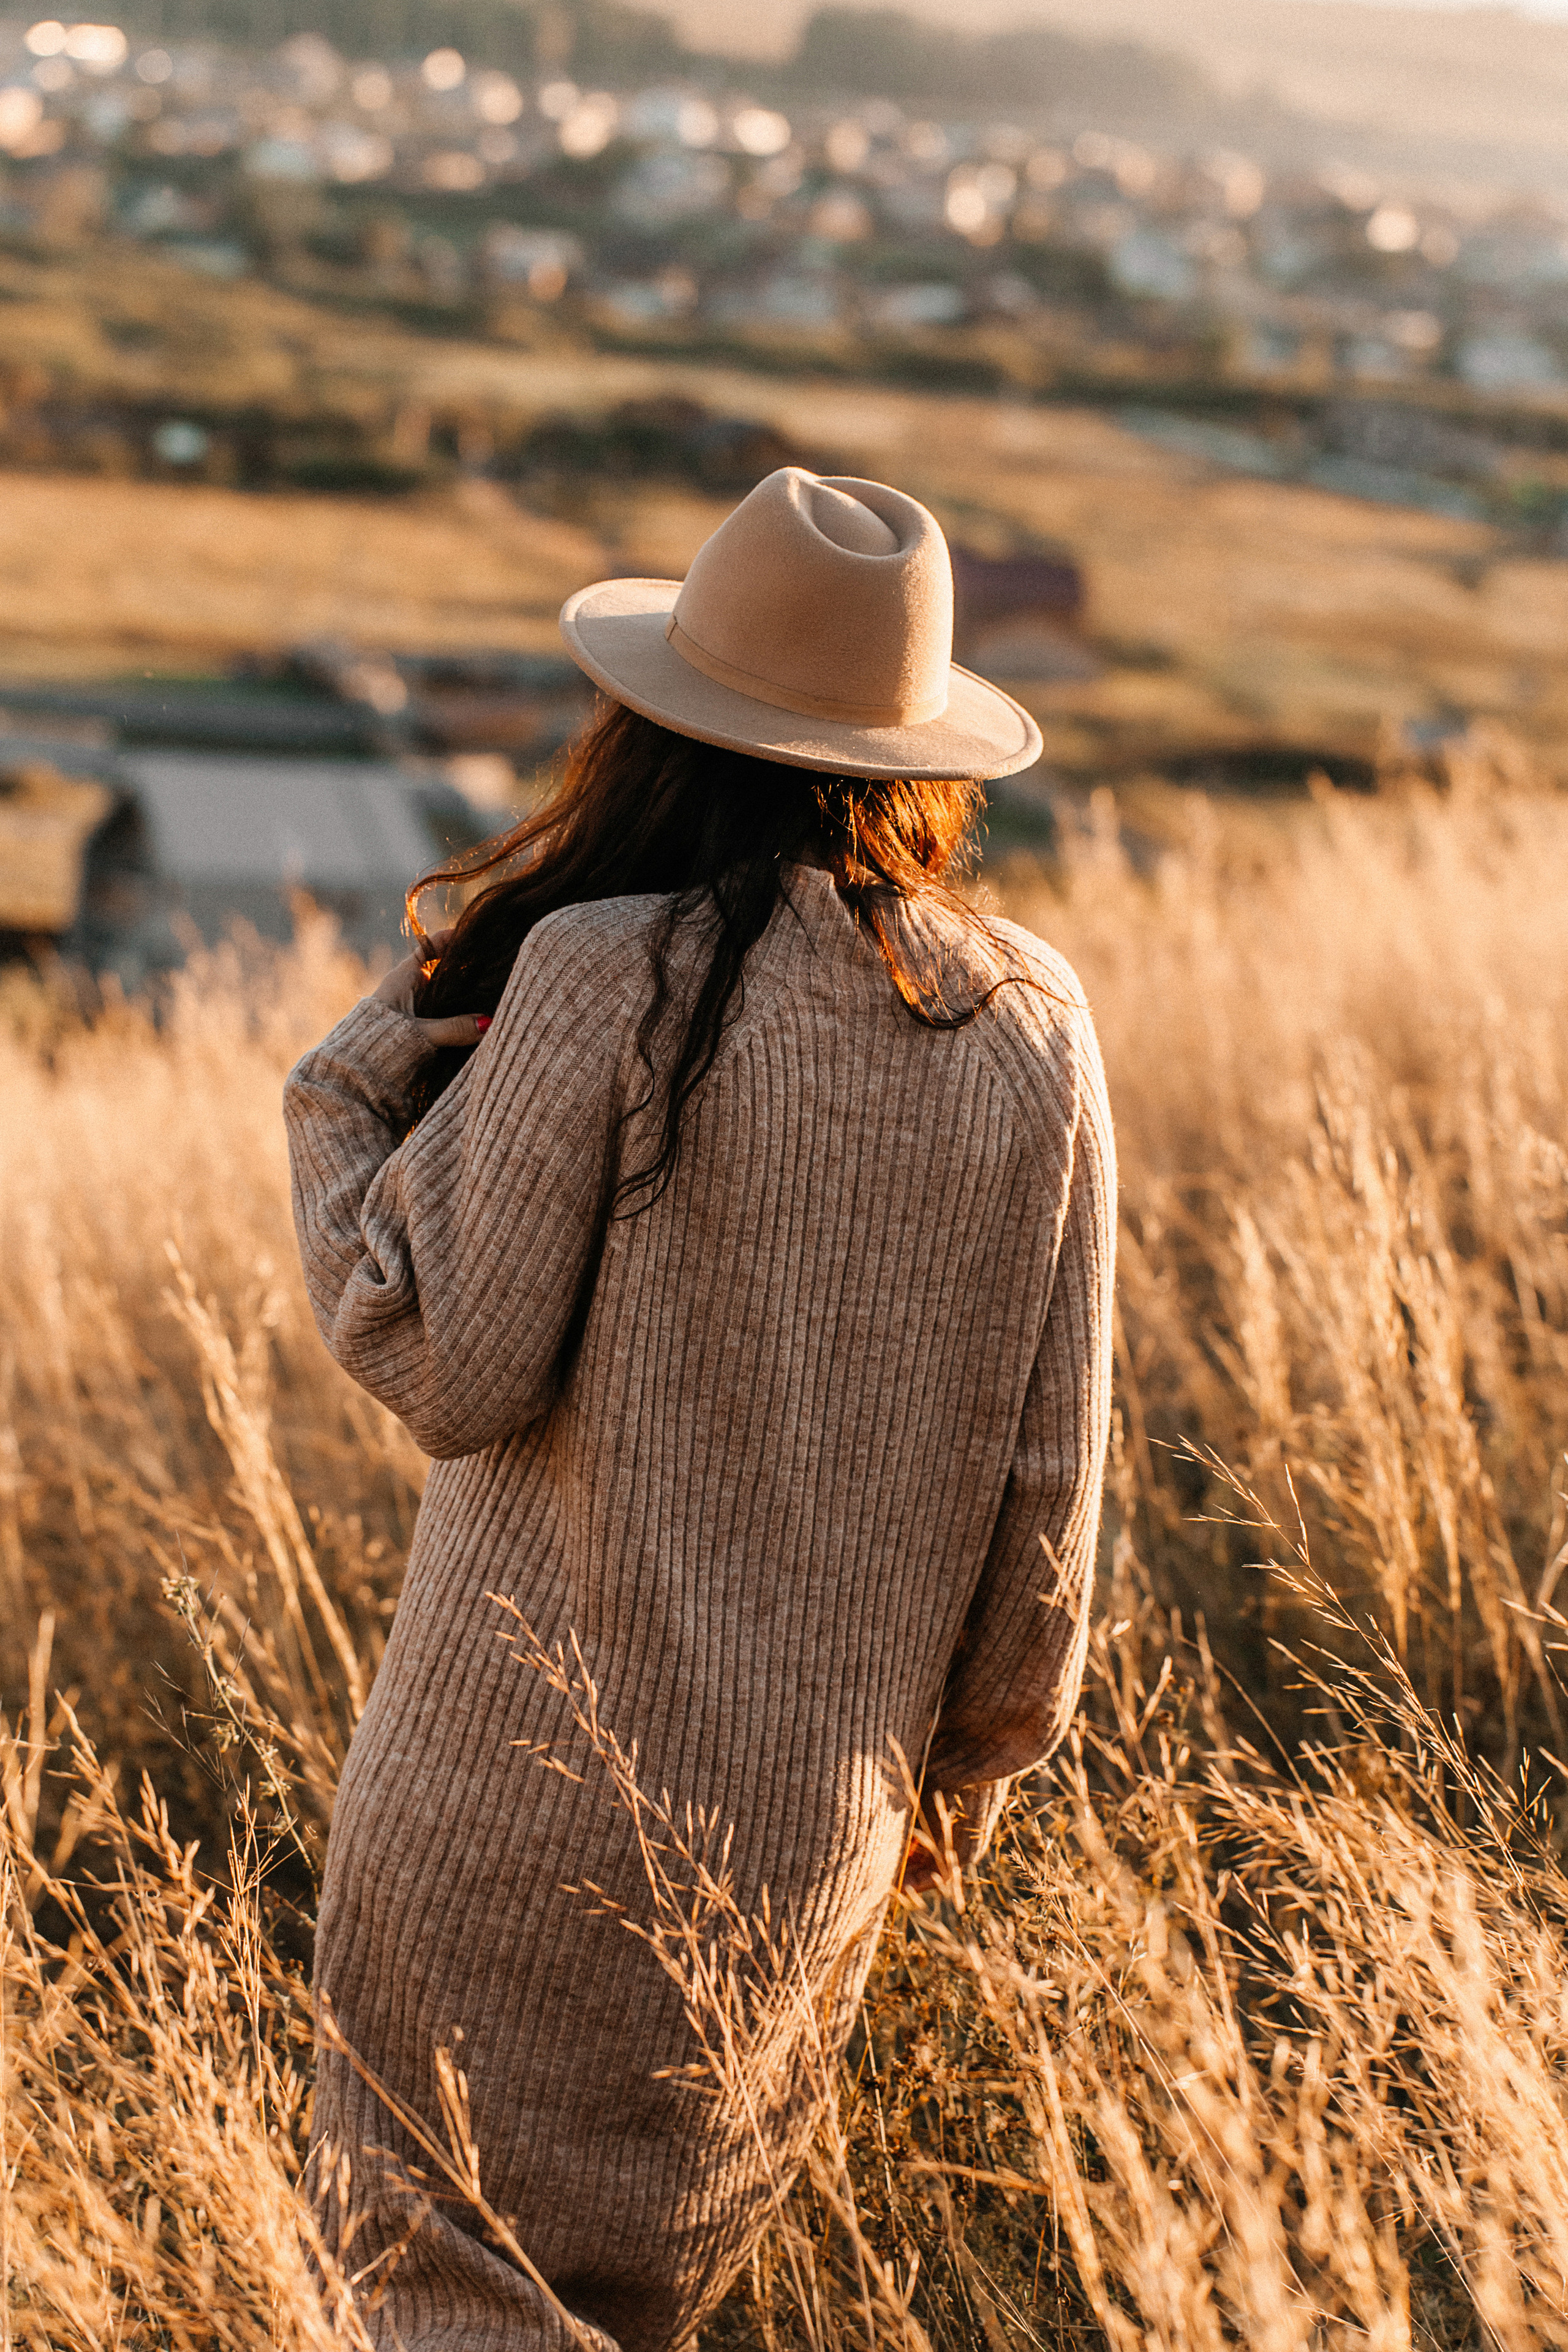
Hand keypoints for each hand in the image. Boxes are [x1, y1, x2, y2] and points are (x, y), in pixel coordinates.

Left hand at [371, 930, 488, 1049]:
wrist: (356, 1069)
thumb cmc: (380, 1042)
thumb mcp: (421, 1032)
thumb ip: (454, 1028)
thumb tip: (487, 1023)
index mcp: (404, 977)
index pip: (430, 948)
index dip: (450, 939)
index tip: (474, 934)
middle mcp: (409, 988)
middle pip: (442, 971)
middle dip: (465, 970)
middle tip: (492, 967)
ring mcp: (413, 1007)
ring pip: (444, 994)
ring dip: (463, 996)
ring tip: (491, 992)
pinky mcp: (417, 1026)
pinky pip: (442, 1013)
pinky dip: (458, 1014)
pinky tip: (477, 1020)